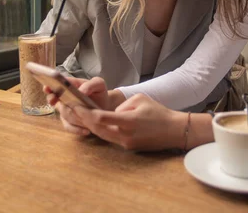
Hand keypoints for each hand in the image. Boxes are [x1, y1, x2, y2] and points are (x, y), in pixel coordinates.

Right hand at [44, 76, 112, 135]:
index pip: (56, 84)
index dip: (49, 86)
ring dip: (72, 116)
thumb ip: (91, 84)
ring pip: (62, 114)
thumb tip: (81, 91)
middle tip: (56, 100)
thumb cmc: (99, 92)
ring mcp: (65, 110)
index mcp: (69, 85)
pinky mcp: (69, 121)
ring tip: (85, 119)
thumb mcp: (98, 84)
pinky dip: (76, 129)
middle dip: (53, 100)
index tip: (47, 88)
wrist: (105, 105)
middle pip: (53, 98)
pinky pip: (68, 126)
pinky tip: (86, 130)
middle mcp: (64, 97)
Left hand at [72, 94, 186, 150]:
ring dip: (90, 126)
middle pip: (97, 129)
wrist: (174, 130)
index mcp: (129, 121)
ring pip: (102, 135)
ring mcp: (126, 143)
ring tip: (80, 116)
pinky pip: (110, 138)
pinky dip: (101, 130)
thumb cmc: (158, 112)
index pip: (101, 118)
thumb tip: (111, 113)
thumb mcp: (140, 99)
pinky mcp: (128, 147)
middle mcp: (125, 135)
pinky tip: (95, 123)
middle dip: (83, 119)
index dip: (86, 112)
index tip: (76, 105)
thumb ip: (122, 105)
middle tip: (73, 110)